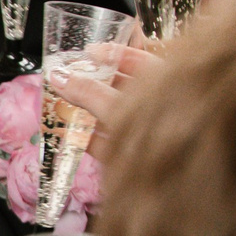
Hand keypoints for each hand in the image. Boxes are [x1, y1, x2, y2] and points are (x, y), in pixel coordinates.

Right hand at [43, 41, 159, 172]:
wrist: (174, 183)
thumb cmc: (163, 136)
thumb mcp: (119, 106)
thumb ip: (89, 93)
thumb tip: (60, 78)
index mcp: (167, 85)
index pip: (138, 61)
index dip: (113, 54)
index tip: (89, 52)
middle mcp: (158, 108)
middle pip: (121, 90)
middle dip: (93, 84)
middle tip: (69, 78)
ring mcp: (146, 134)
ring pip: (112, 117)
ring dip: (86, 111)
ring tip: (61, 102)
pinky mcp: (133, 159)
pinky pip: (108, 143)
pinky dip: (87, 137)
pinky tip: (67, 133)